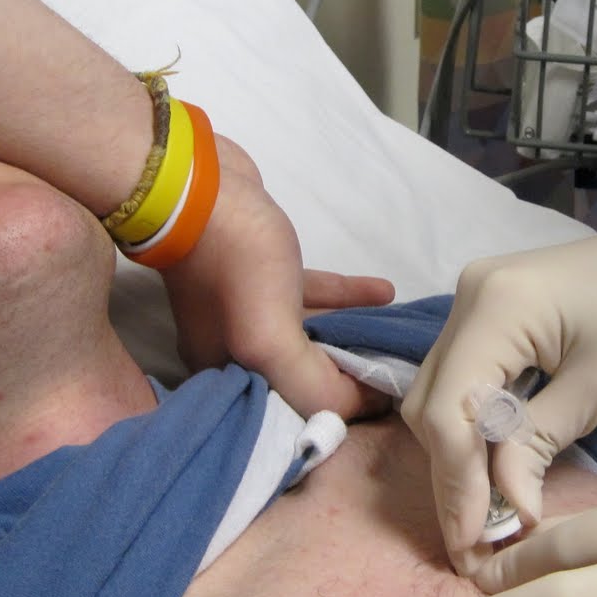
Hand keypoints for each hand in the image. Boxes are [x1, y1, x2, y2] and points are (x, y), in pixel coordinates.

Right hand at [163, 134, 393, 418]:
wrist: (195, 185)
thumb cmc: (233, 264)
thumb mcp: (268, 339)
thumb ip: (310, 383)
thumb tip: (361, 402)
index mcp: (229, 378)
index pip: (297, 412)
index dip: (344, 410)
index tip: (389, 400)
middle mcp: (235, 353)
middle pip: (306, 377)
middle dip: (353, 375)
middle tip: (401, 370)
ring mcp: (248, 312)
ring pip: (313, 335)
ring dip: (356, 334)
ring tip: (400, 334)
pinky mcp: (263, 274)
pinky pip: (313, 296)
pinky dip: (347, 296)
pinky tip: (383, 291)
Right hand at [401, 226, 596, 574]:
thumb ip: (539, 443)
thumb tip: (505, 511)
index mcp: (496, 305)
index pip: (449, 408)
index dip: (457, 482)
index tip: (473, 542)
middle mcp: (468, 296)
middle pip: (433, 405)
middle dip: (452, 479)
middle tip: (474, 546)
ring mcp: (473, 302)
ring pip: (440, 397)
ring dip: (457, 460)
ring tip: (483, 522)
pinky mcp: (488, 315)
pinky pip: (462, 381)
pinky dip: (472, 431)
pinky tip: (491, 475)